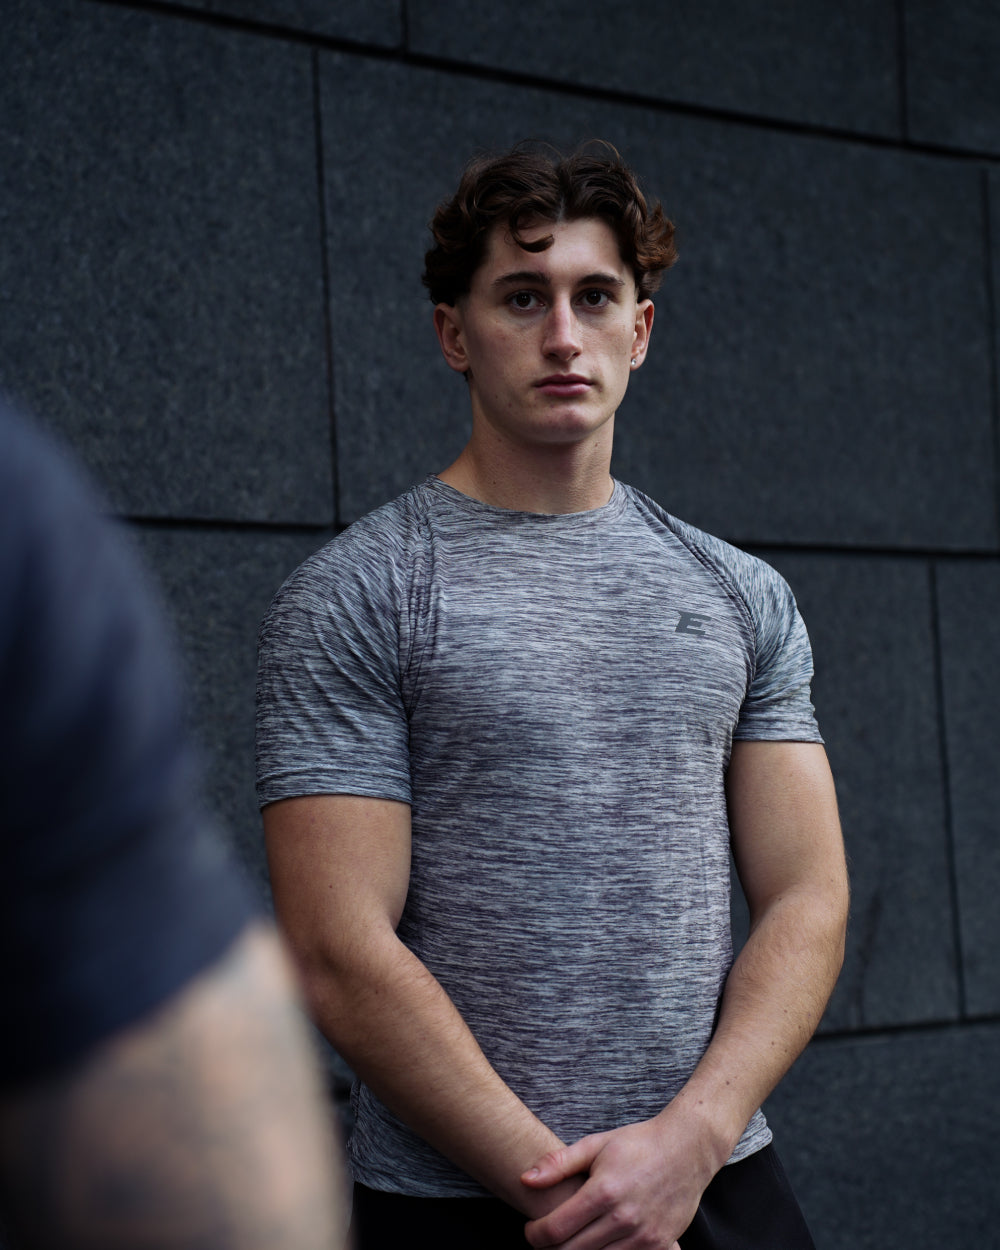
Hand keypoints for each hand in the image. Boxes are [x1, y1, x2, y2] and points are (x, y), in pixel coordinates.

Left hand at [520, 1115, 713, 1249]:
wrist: (687, 1149)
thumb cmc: (638, 1143)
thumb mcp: (596, 1144)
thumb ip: (559, 1163)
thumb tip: (525, 1179)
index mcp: (604, 1191)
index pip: (556, 1228)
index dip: (535, 1234)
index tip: (530, 1230)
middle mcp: (623, 1218)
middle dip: (550, 1249)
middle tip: (545, 1240)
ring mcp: (643, 1237)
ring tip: (569, 1242)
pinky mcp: (659, 1246)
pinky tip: (597, 1245)